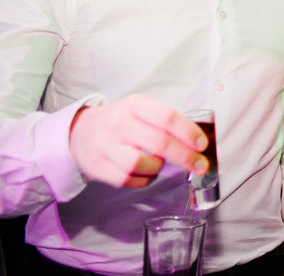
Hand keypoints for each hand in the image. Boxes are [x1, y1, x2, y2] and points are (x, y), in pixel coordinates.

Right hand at [68, 94, 208, 187]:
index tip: (202, 144)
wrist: (80, 131)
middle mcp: (119, 122)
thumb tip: (197, 141)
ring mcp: (105, 145)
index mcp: (135, 104)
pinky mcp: (96, 166)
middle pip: (158, 142)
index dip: (188, 132)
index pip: (167, 117)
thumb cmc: (121, 121)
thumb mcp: (141, 109)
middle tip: (200, 165)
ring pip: (140, 163)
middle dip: (185, 156)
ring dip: (158, 168)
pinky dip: (143, 180)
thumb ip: (166, 121)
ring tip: (161, 165)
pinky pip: (126, 179)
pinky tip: (146, 173)